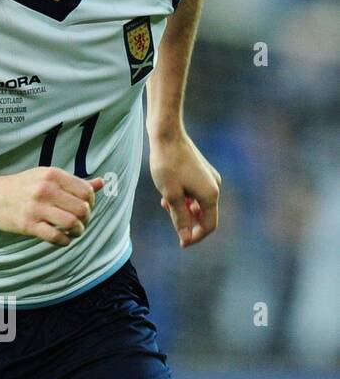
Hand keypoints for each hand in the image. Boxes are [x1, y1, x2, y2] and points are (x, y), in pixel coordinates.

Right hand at [0, 167, 103, 245]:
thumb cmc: (23, 187)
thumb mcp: (47, 177)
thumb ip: (75, 182)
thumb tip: (102, 183)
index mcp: (53, 174)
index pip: (86, 192)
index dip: (91, 204)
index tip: (85, 209)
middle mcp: (45, 189)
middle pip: (82, 209)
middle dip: (86, 220)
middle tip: (81, 223)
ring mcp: (36, 207)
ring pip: (72, 223)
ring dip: (78, 232)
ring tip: (74, 233)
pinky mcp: (28, 225)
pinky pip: (56, 237)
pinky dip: (65, 241)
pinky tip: (63, 240)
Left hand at [149, 130, 220, 247]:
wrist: (167, 135)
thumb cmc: (167, 165)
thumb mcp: (171, 196)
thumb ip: (180, 219)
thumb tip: (186, 238)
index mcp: (210, 194)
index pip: (208, 226)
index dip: (195, 237)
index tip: (180, 243)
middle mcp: (214, 186)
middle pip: (204, 215)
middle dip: (186, 220)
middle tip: (167, 211)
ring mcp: (209, 178)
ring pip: (198, 204)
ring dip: (182, 208)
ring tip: (164, 201)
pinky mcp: (202, 172)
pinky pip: (195, 193)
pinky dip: (184, 197)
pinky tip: (168, 192)